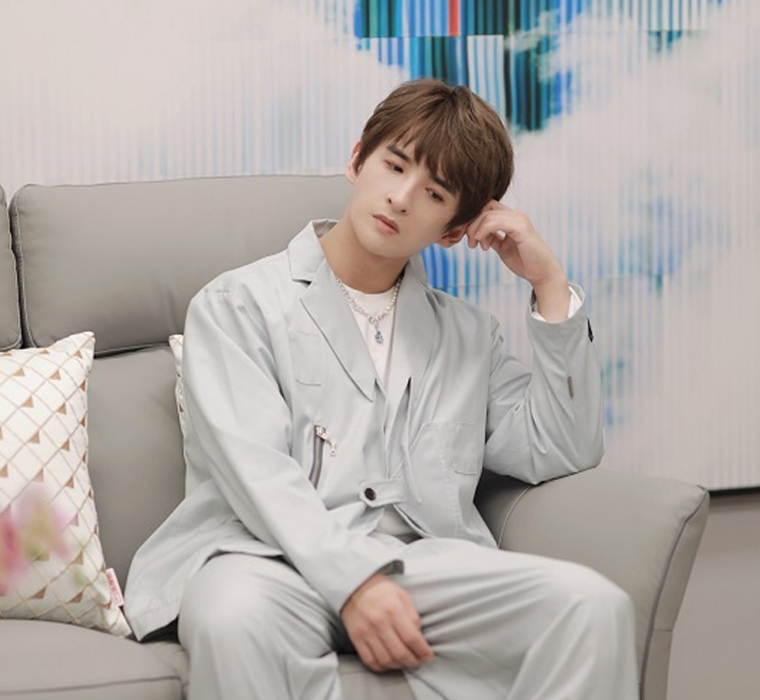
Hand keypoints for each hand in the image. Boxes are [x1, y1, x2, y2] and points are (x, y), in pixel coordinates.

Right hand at [340, 573, 433, 672]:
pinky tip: (389, 663)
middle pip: (399, 653)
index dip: (422, 651)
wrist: (355, 586)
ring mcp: (365, 632)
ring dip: (399, 666)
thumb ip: (412, 616)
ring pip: (385, 660)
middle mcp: (379, 622)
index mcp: (393, 609)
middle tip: (418, 661)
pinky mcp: (355, 638)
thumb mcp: (402, 596)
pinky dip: (381, 667)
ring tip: (405, 662)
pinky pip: (369, 660)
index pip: (411, 638)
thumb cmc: (381, 590)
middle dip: (413, 661)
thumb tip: (419, 638)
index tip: (428, 655)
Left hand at [466, 201, 569, 320]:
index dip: (473, 219)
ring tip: (477, 246)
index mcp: (511, 219)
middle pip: (484, 208)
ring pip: (487, 214)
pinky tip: (484, 245)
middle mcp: (515, 215)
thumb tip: (476, 234)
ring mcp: (519, 220)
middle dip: (471, 224)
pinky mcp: (521, 228)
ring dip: (476, 230)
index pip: (486, 207)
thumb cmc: (524, 262)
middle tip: (470, 243)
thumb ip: (492, 238)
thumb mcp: (502, 247)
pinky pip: (495, 222)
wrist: (542, 273)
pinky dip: (484, 232)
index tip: (468, 237)